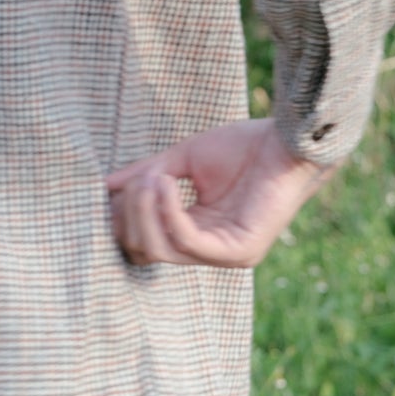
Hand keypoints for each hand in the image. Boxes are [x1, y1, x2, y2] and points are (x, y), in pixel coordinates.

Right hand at [107, 120, 331, 268]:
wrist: (290, 139)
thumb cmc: (244, 146)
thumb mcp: (182, 160)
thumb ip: (146, 175)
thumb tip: (104, 187)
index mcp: (196, 232)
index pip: (142, 242)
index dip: (121, 217)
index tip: (109, 189)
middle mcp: (210, 251)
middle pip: (145, 251)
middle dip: (129, 215)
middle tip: (133, 181)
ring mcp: (226, 256)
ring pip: (162, 250)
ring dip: (145, 211)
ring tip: (150, 178)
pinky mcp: (240, 251)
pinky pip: (188, 242)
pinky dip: (169, 213)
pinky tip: (165, 183)